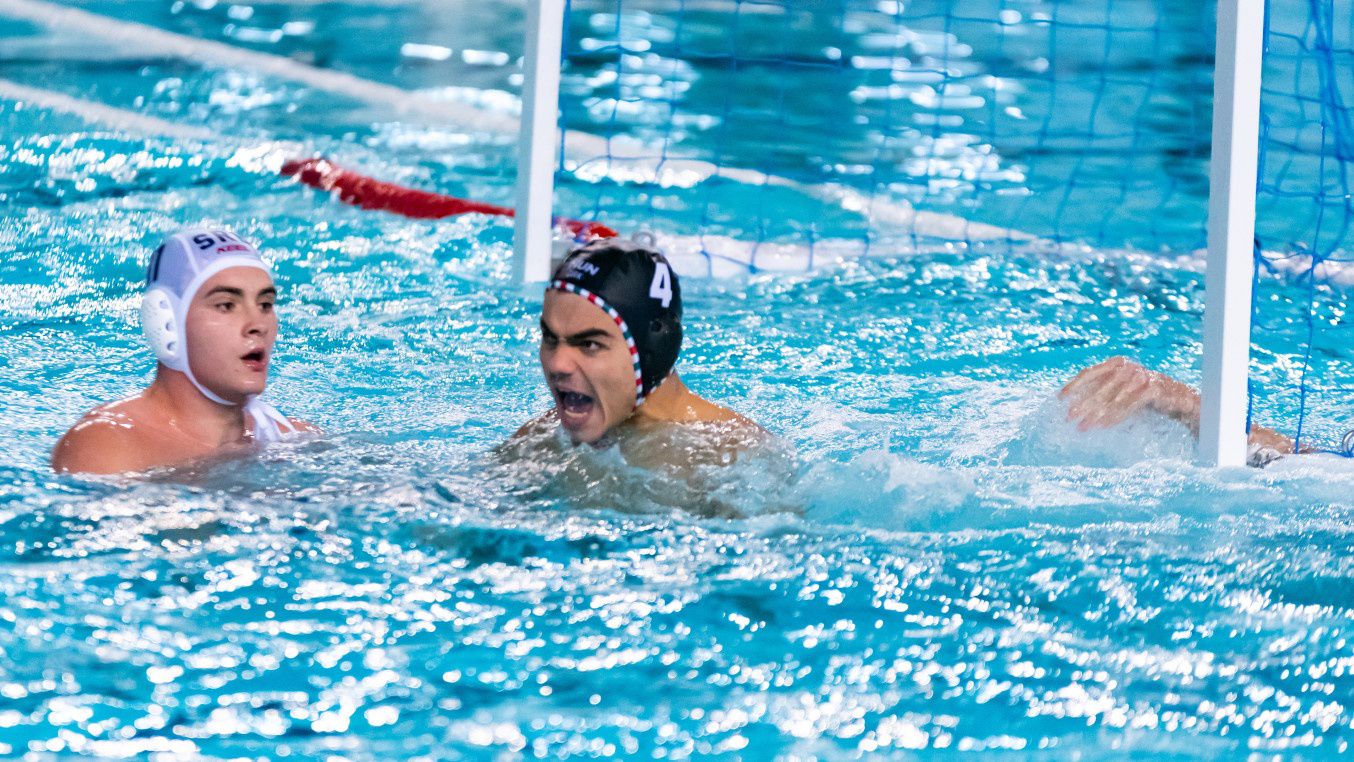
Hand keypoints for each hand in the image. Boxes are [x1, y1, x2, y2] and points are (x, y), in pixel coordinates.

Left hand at [1059, 356, 1199, 432]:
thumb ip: (1101, 392)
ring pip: (1113, 397)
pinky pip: (1131, 404)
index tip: (1061, 398)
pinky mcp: (1154, 388)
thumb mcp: (1119, 390)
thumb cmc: (1142, 394)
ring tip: (1085, 426)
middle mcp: (1128, 366)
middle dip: (1083, 404)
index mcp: (1116, 363)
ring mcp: (1142, 376)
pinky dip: (1117, 415)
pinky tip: (1105, 425)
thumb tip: (1074, 406)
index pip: (1090, 372)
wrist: (1178, 396)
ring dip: (1097, 414)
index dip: (1075, 385)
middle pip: (1099, 386)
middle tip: (1070, 418)